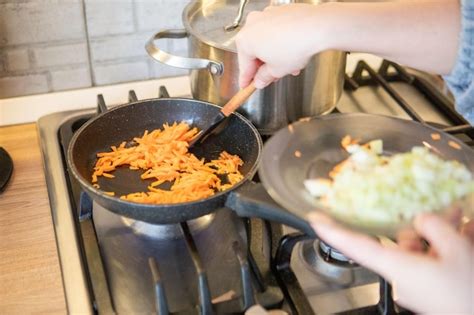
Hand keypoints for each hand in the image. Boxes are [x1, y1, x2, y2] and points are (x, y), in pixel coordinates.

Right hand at [235, 4, 328, 88]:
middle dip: (263, 67)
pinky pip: (276, 31)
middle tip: (269, 78)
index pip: (244, 66)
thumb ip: (264, 77)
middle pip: (254, 51)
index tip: (246, 85)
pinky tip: (292, 52)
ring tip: (287, 67)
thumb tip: (261, 79)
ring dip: (275, 56)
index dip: (246, 80)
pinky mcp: (280, 11)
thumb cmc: (295, 45)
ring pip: (266, 41)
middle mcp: (252, 24)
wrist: (317, 27)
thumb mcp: (276, 71)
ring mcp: (266, 15)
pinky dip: (281, 42)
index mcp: (245, 40)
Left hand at [307, 212, 473, 313]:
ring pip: (419, 249)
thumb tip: (421, 218)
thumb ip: (434, 227)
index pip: (355, 246)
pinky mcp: (427, 288)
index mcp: (397, 268)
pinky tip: (464, 236)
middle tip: (447, 213)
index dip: (333, 232)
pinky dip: (443, 248)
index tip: (313, 218)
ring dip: (439, 235)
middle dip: (422, 226)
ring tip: (463, 224)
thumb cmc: (467, 292)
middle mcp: (400, 276)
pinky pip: (430, 260)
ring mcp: (413, 283)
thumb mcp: (457, 250)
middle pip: (400, 241)